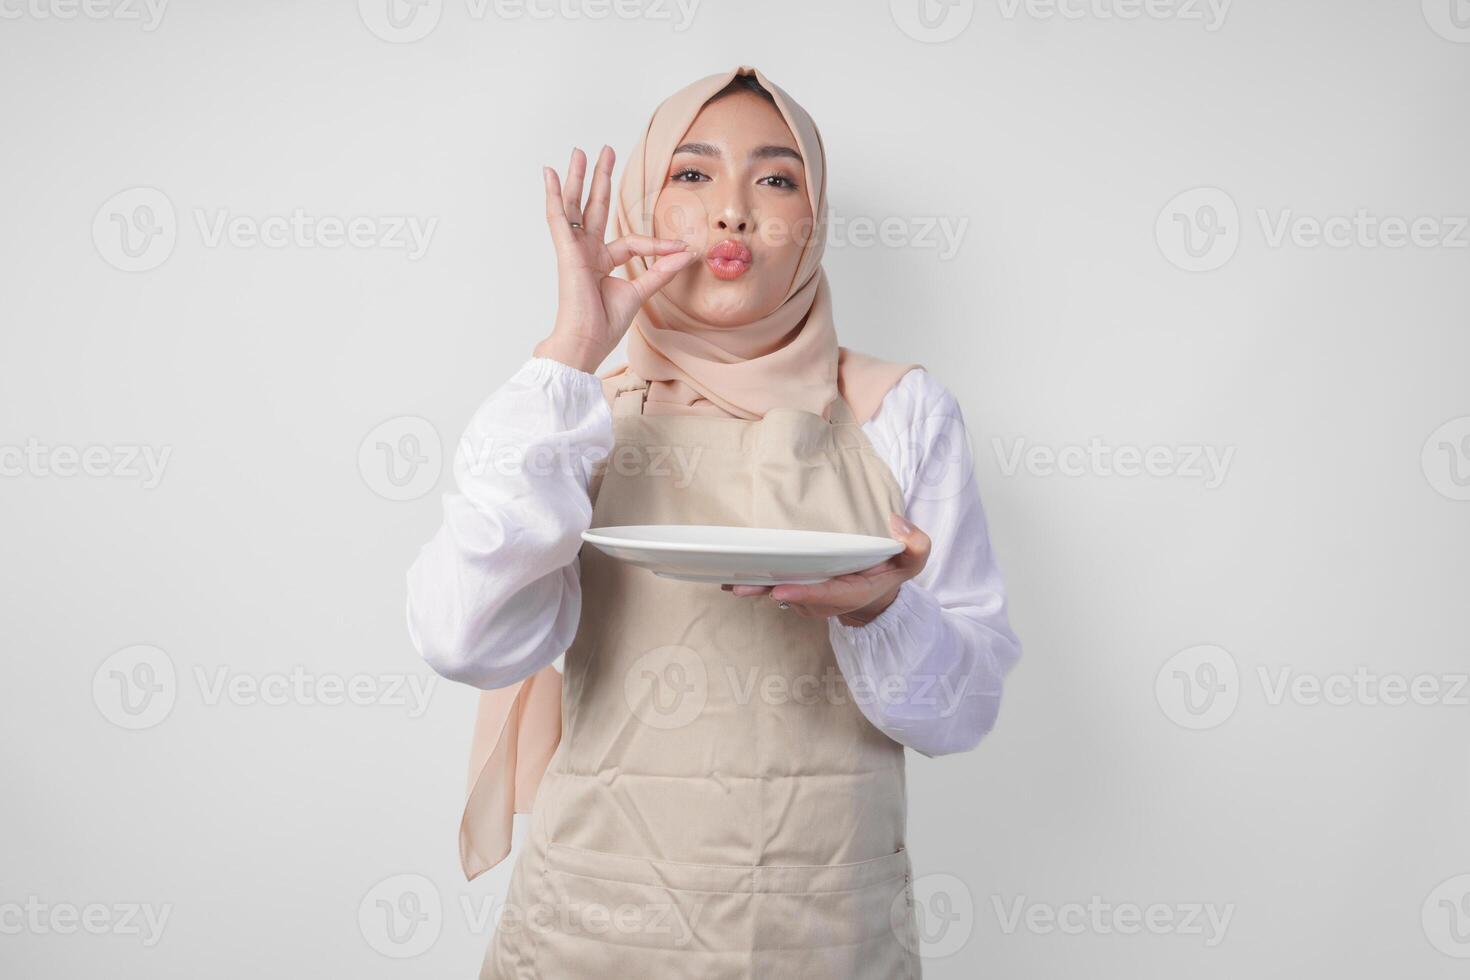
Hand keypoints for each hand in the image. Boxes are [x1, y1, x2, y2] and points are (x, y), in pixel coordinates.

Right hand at [533, 146, 697, 372]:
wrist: (585, 342)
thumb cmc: (604, 325)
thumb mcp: (639, 292)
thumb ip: (661, 271)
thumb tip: (687, 253)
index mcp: (601, 262)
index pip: (631, 241)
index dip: (658, 243)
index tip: (682, 248)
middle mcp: (586, 251)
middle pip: (594, 207)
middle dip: (600, 179)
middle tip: (605, 151)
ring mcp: (574, 249)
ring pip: (575, 205)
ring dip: (578, 177)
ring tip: (580, 152)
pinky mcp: (566, 251)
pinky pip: (558, 217)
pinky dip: (554, 195)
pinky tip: (550, 174)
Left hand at [722, 514, 931, 624]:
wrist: (877, 597)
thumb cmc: (891, 572)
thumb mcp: (913, 559)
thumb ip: (915, 544)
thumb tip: (897, 522)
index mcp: (853, 592)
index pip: (828, 594)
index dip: (805, 593)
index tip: (782, 589)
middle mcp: (827, 601)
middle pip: (794, 597)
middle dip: (768, 592)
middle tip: (740, 585)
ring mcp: (811, 601)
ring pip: (780, 596)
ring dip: (756, 589)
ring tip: (730, 581)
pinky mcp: (798, 594)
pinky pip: (775, 591)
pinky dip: (756, 585)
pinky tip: (731, 578)